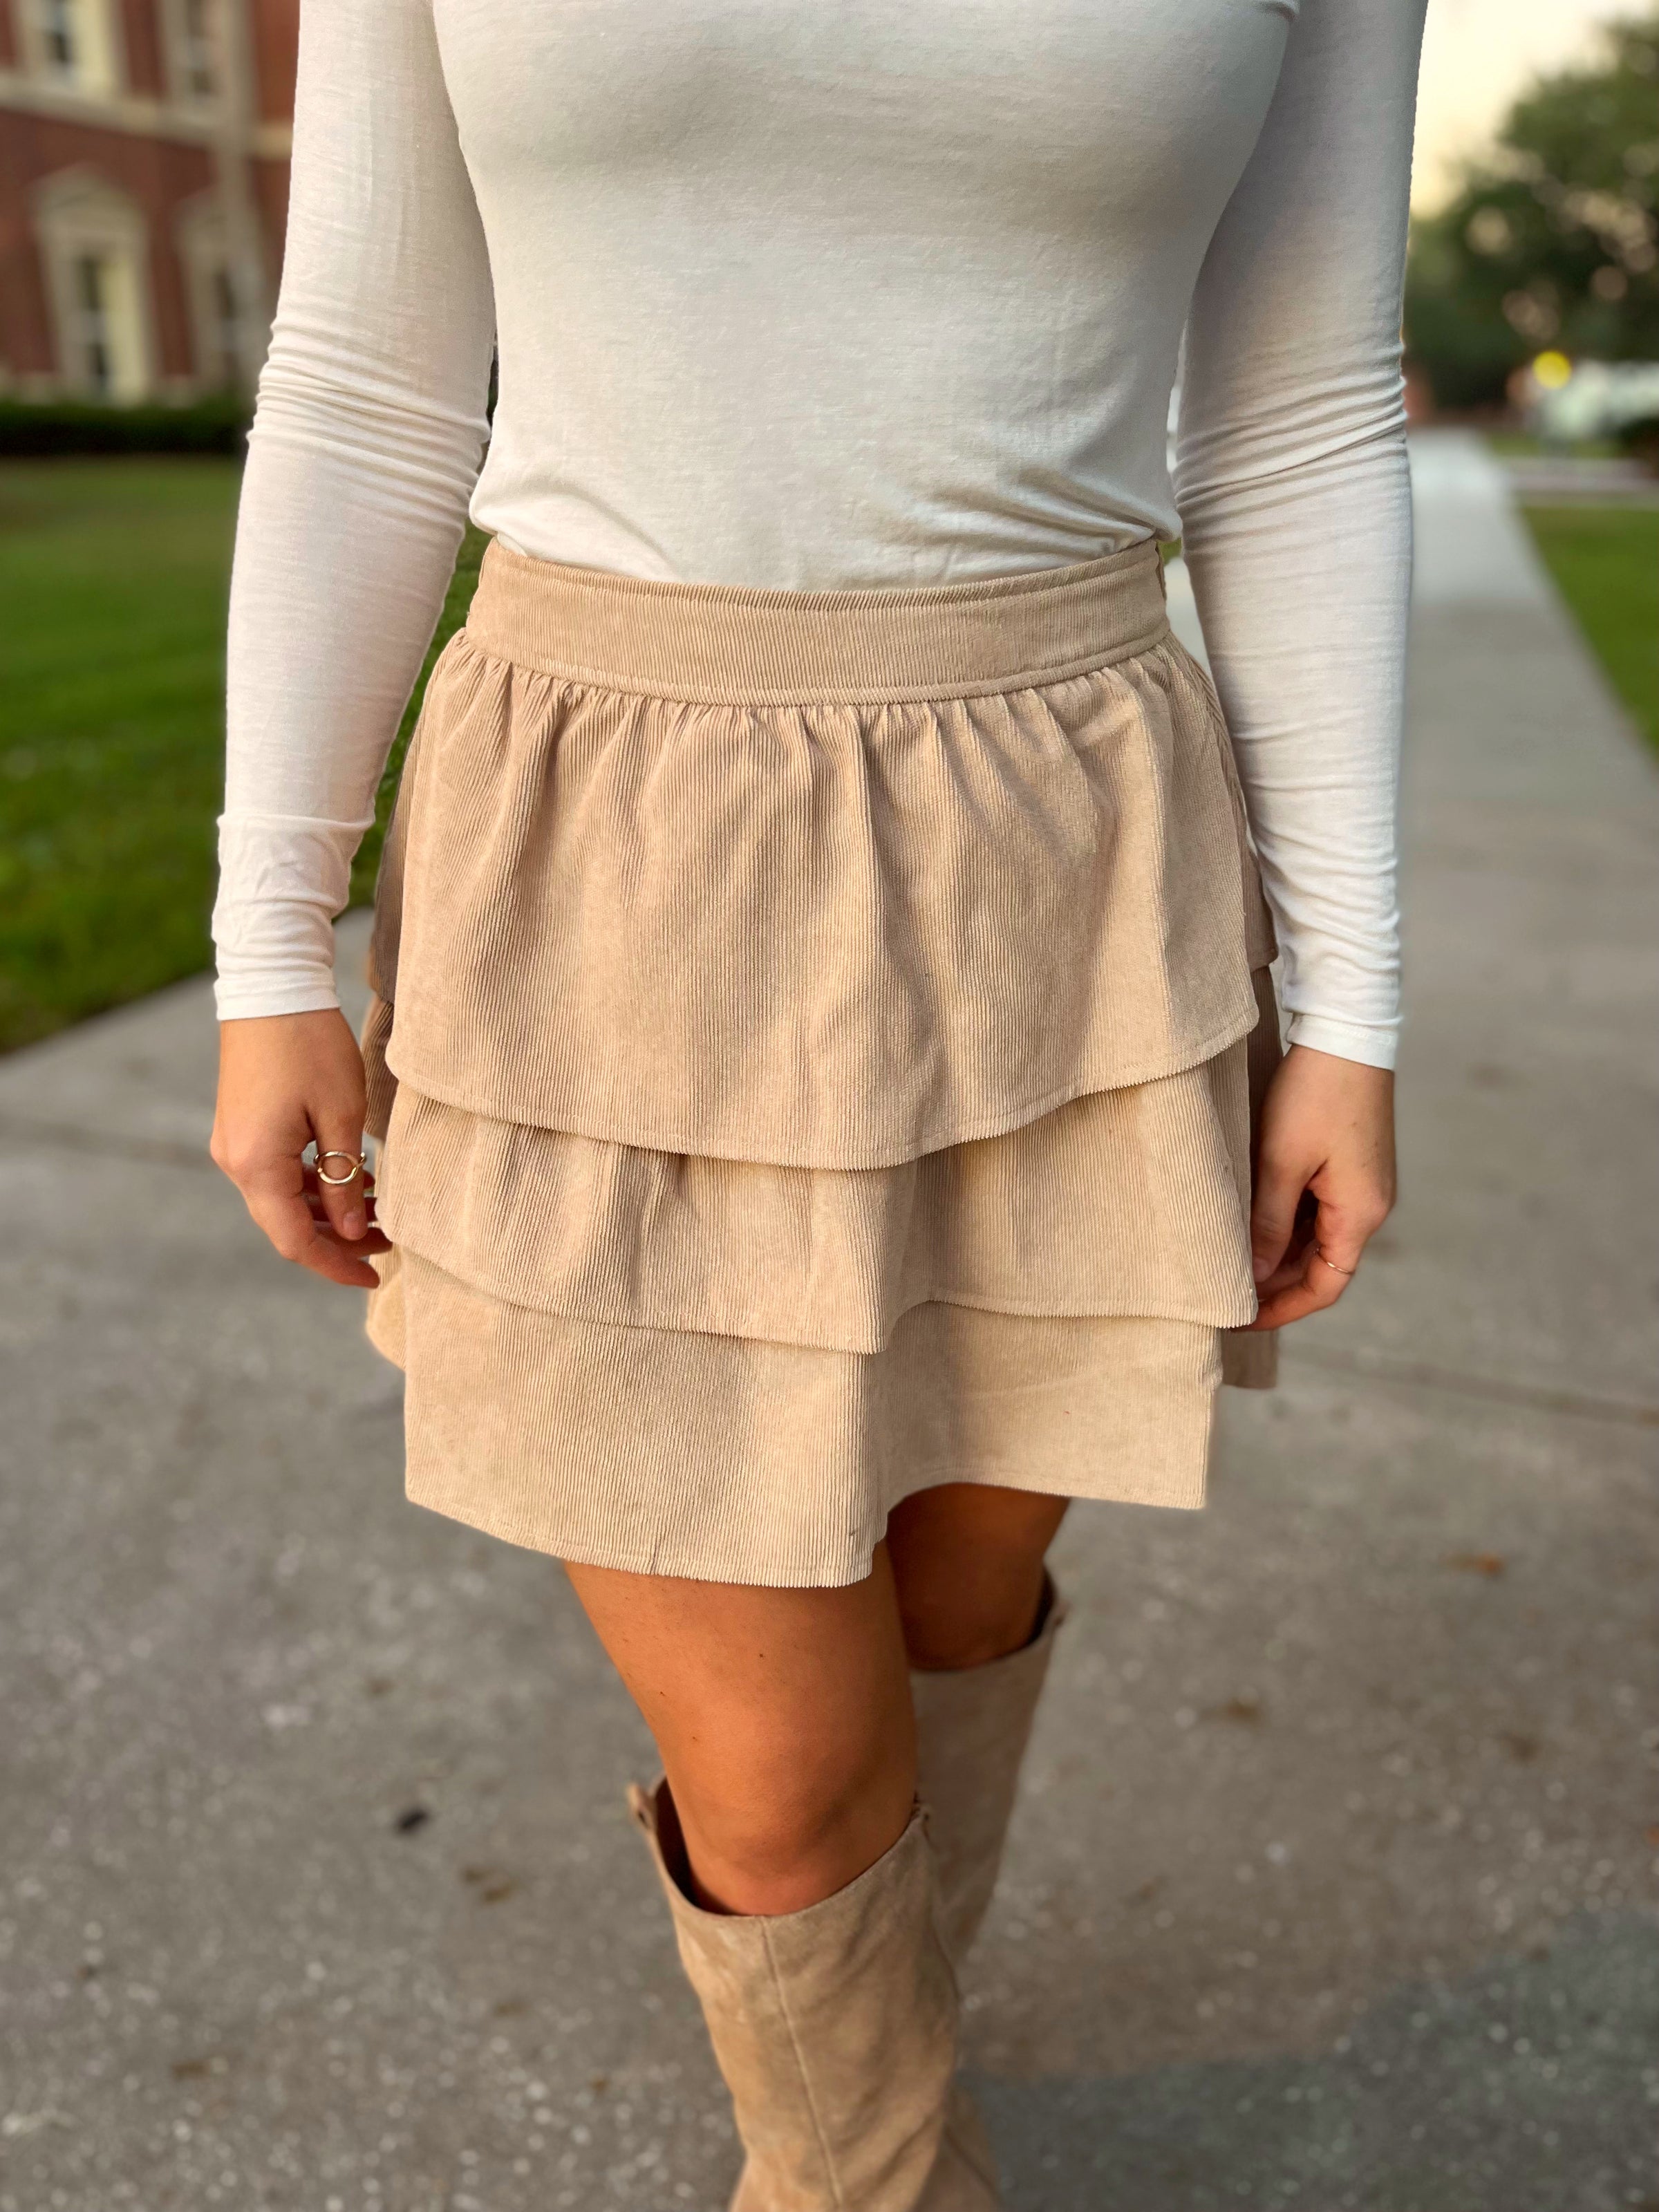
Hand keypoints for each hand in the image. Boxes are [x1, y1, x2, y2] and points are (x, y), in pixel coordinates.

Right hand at [211, 1008, 390, 1289]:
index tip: (376, 1279)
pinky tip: (356, 1179)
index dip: (337, 1265)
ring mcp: (234, 1144)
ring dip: (330, 1212)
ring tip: (383, 1211)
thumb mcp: (342, 1114)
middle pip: (287, 1225)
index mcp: (256, 1165)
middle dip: (340, 1240)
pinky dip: (314, 1185)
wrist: (271, 986)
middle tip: (392, 1243)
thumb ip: (345, 1180)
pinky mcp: (242, 1128)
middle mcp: (235, 1162)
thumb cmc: (310, 1045)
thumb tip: (355, 1232)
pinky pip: (277, 1173)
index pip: (296, 1240)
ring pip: (283, 1201)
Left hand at [1248, 1045, 1394, 1330]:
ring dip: (1276, 1254)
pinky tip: (1248, 1224)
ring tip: (1228, 1262)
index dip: (1283, 1308)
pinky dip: (1284, 1224)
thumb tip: (1251, 1277)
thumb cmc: (1316, 1091)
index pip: (1325, 1286)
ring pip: (1315, 1239)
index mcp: (1361, 1213)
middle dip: (1273, 1284)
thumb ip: (1267, 1224)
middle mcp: (1369, 1206)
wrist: (1347, 1029)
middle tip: (1222, 1294)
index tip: (1238, 1318)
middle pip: (1320, 1266)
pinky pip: (1316, 1210)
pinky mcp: (1349, 1164)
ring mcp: (1361, 1184)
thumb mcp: (1281, 1162)